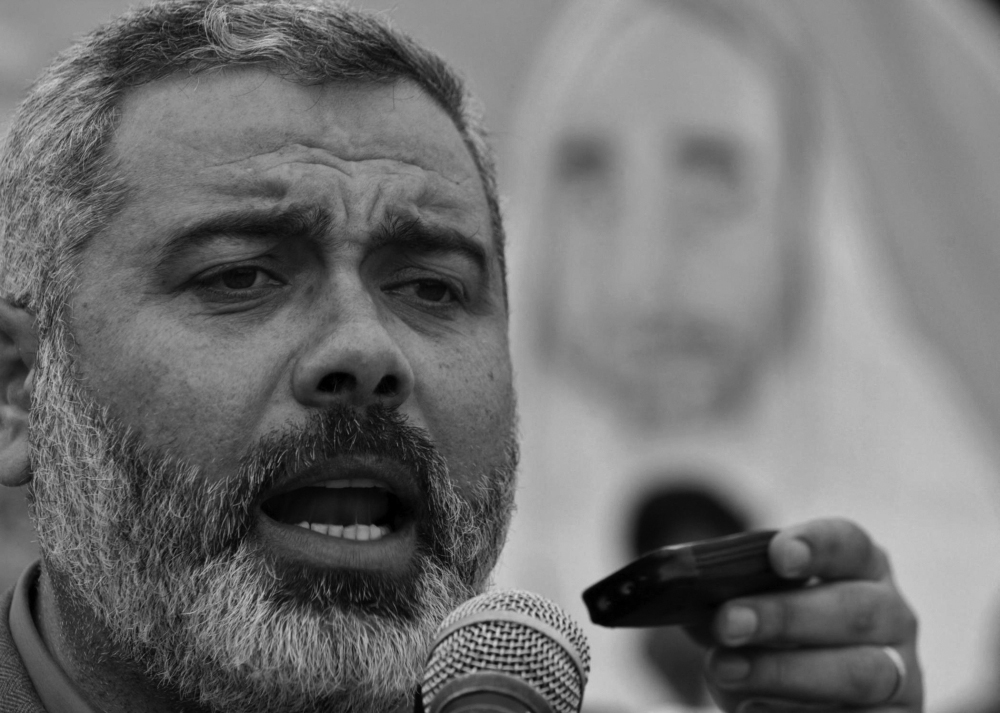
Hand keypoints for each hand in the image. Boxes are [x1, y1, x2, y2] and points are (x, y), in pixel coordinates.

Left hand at [702, 518, 921, 711]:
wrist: (797, 701)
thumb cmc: (771, 640)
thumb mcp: (752, 610)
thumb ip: (729, 600)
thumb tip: (689, 603)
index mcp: (859, 567)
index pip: (848, 544)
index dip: (817, 545)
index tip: (778, 555)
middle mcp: (891, 615)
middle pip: (852, 610)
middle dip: (784, 616)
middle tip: (727, 623)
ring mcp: (900, 675)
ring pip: (857, 672)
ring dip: (784, 672)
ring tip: (726, 670)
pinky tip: (751, 710)